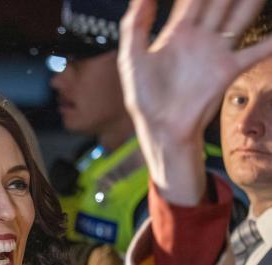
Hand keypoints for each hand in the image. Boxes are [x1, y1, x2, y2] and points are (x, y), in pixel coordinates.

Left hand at [118, 0, 271, 204]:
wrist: (161, 128)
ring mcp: (216, 52)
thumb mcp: (131, 59)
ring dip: (251, 2)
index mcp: (177, 33)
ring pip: (241, 15)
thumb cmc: (144, 99)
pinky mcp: (228, 70)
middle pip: (220, 1)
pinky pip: (257, 51)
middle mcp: (200, 39)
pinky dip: (270, 42)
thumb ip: (135, 26)